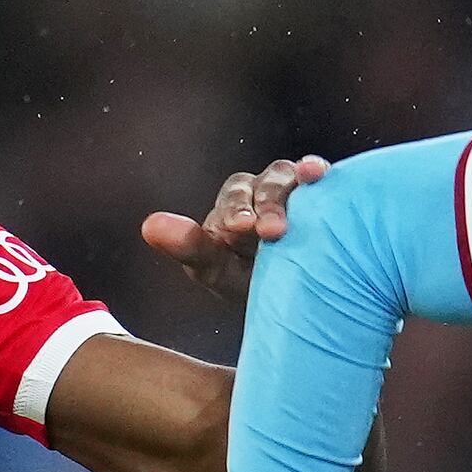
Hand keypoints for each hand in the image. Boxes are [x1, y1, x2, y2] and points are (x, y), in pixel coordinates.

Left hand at [140, 156, 334, 305]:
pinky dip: (314, 170)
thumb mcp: (219, 272)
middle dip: (263, 206)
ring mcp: (293, 191)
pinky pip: (317, 177)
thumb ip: (189, 247)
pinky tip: (317, 171)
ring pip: (285, 178)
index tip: (238, 228)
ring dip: (287, 194)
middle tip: (269, 233)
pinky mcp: (324, 195)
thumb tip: (148, 226)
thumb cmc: (254, 284)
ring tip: (291, 219)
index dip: (234, 210)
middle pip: (260, 185)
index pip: (232, 199)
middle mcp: (262, 192)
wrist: (305, 300)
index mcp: (234, 208)